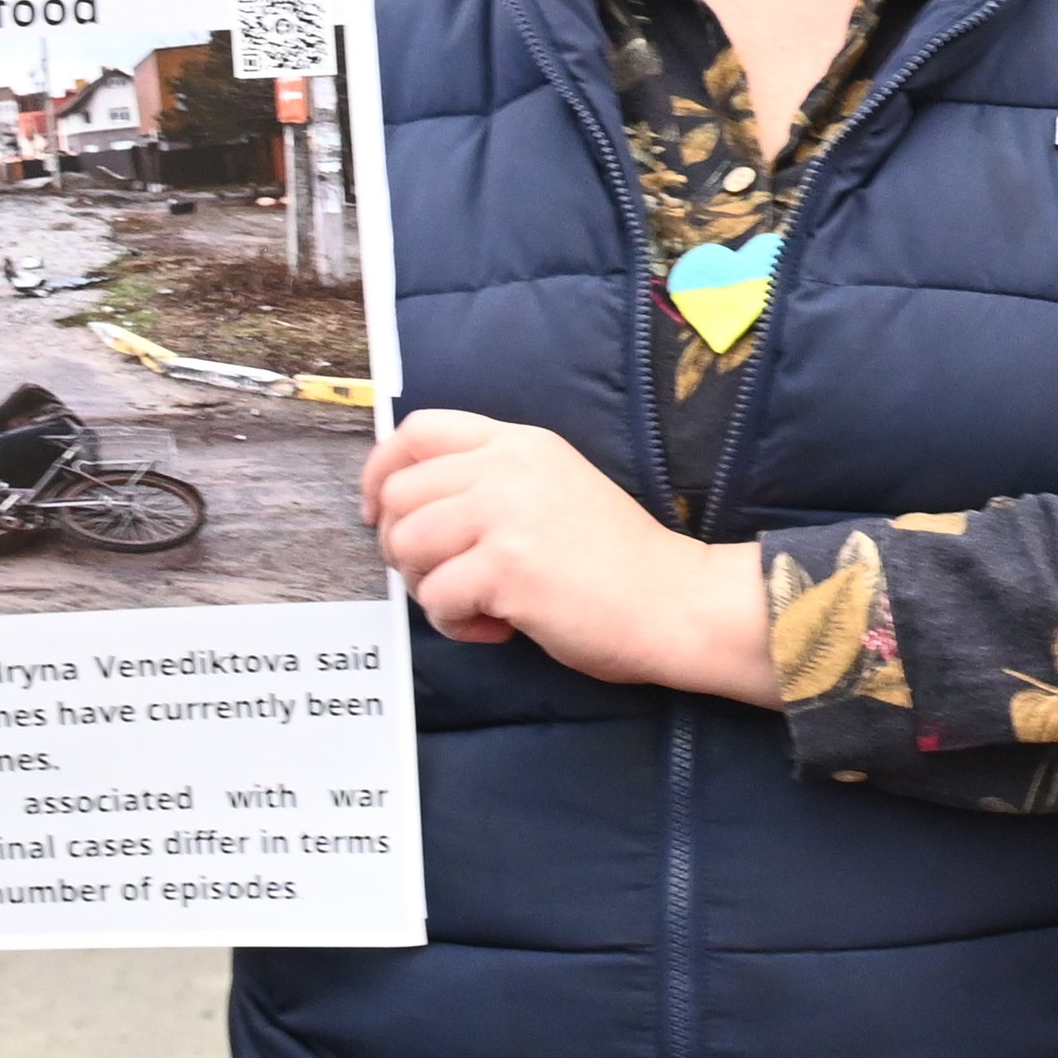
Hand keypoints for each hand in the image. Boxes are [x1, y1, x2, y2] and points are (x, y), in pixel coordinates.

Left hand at [365, 414, 768, 696]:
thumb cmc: (617, 562)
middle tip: (446, 579)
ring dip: (429, 589)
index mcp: (522, 443)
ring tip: (477, 604)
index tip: (380, 512)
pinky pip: (436, 599)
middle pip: (401, 494)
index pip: (420, 431)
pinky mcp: (506, 566)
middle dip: (405, 548)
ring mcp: (507, 513)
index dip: (381, 472)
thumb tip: (412, 514)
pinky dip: (456, 625)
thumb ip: (495, 483)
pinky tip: (499, 627)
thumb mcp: (556, 489)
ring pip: (407, 546)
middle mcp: (509, 467)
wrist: (676, 600)